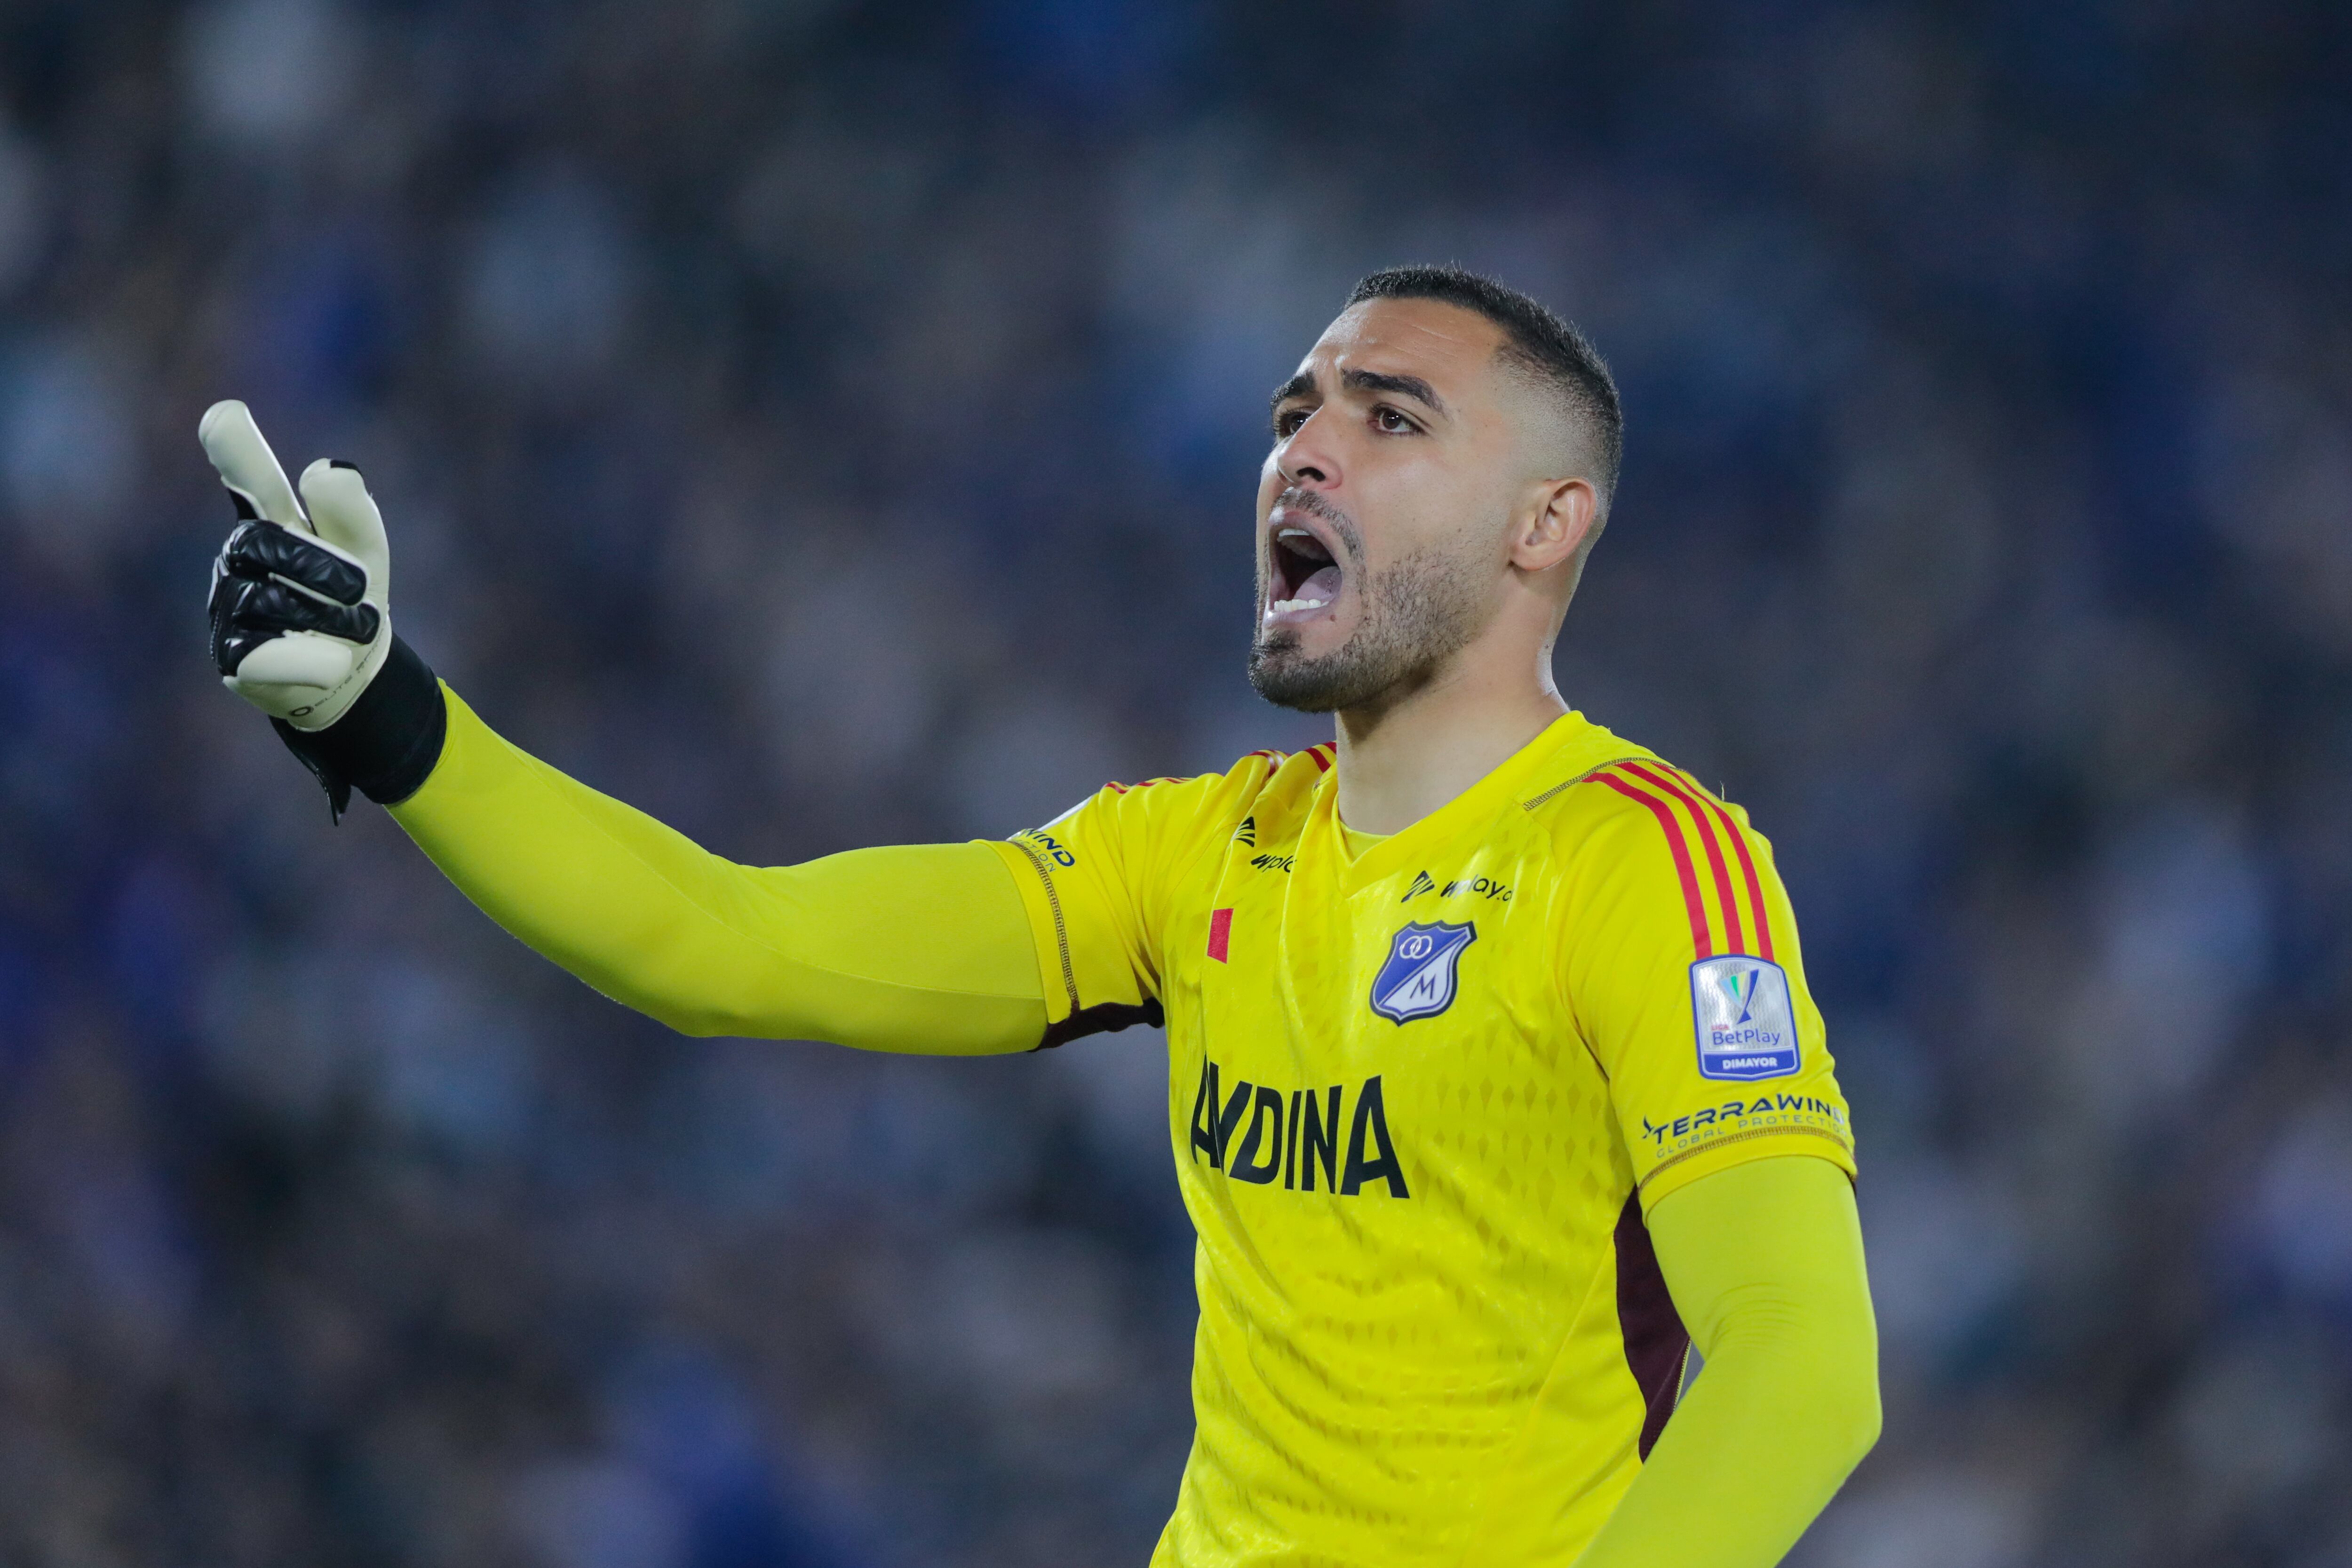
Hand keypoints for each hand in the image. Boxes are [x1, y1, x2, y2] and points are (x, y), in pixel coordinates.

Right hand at [201, 399, 390, 730]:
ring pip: (274, 602)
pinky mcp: (232, 656)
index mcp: (273, 519)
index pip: (251, 479)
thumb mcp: (365, 550)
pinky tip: (332, 662)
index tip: (225, 416)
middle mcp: (241, 556)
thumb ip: (352, 512)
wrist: (350, 667)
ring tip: (351, 628)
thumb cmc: (352, 595)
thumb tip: (328, 469)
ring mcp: (228, 604)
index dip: (238, 449)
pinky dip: (311, 660)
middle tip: (361, 591)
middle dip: (328, 568)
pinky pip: (266, 656)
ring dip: (336, 619)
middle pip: (270, 542)